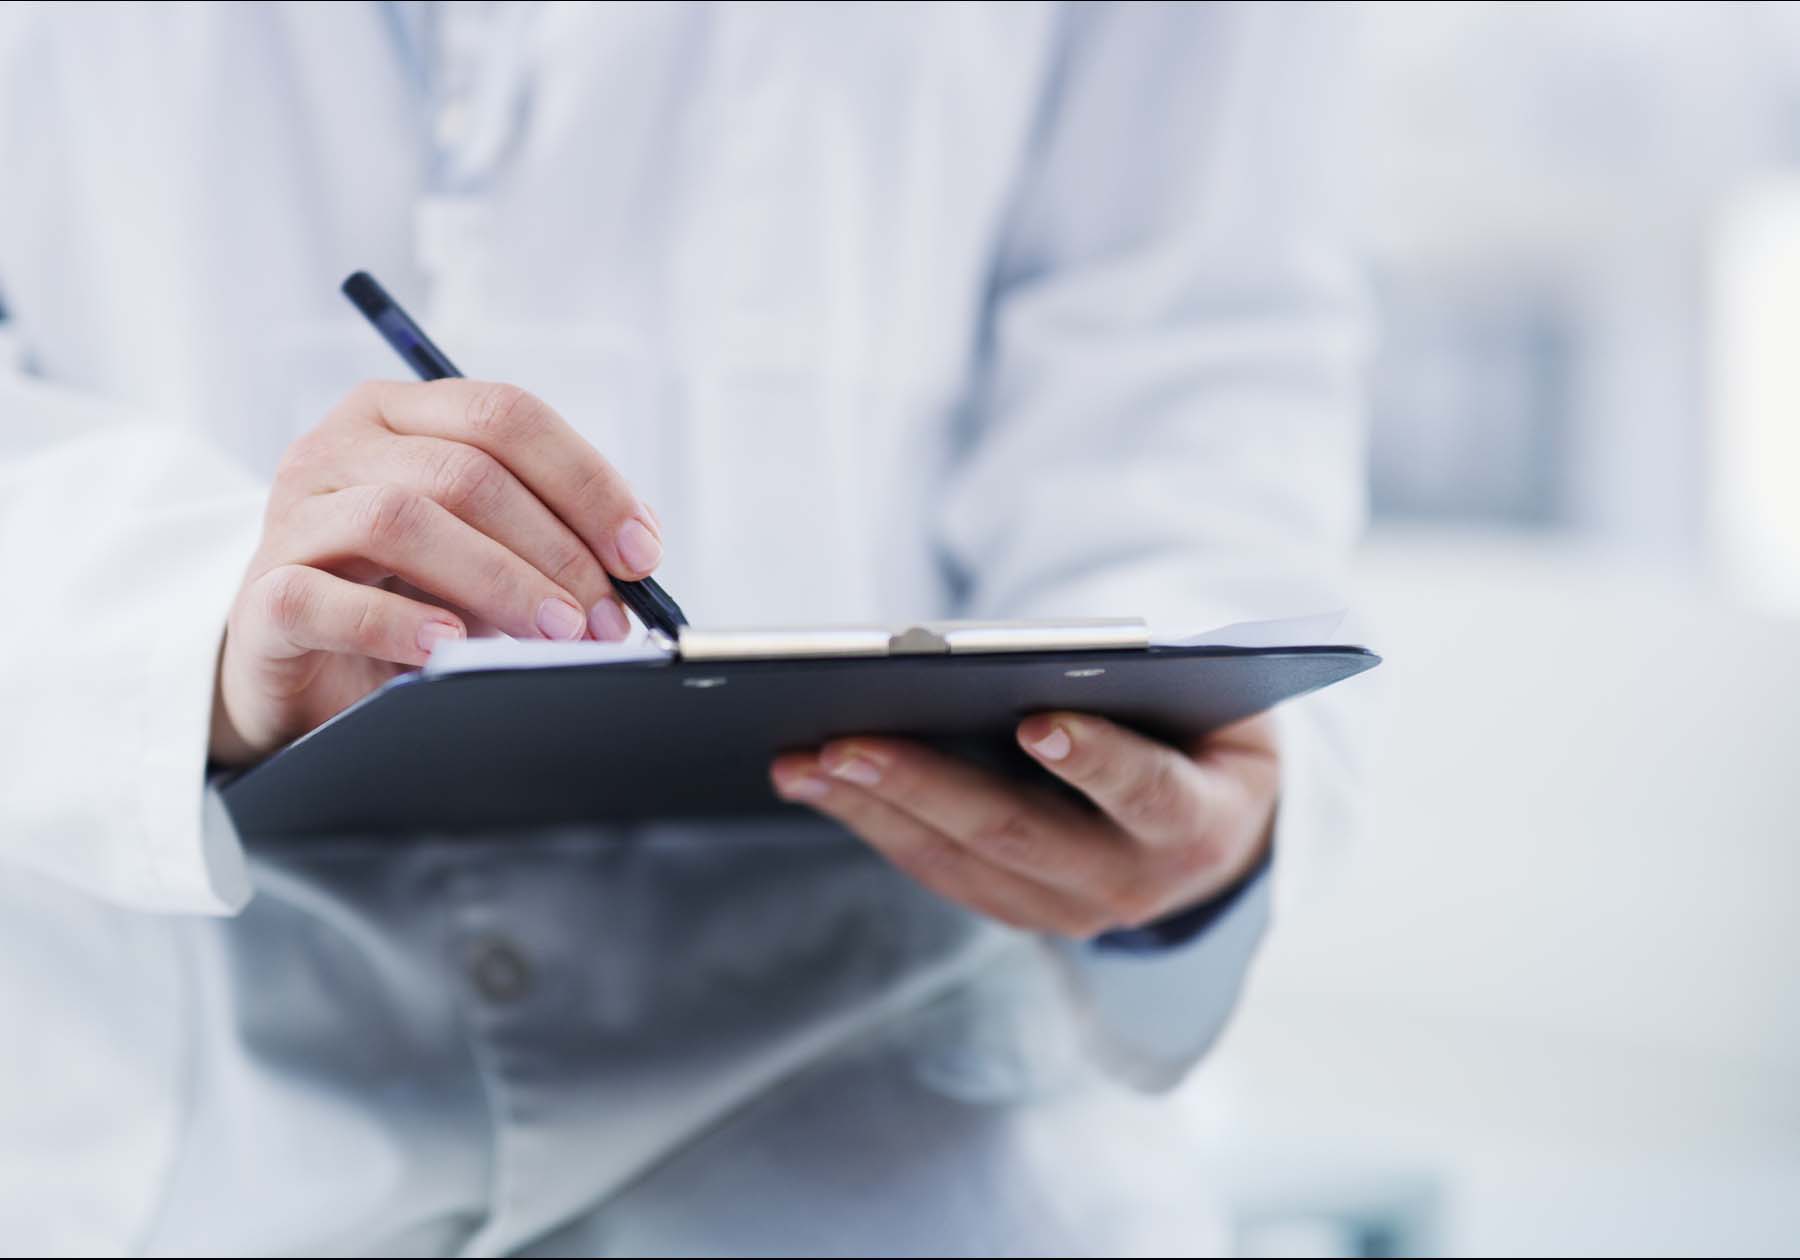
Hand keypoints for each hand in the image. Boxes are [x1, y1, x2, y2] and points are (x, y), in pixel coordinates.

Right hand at [211, 379, 663, 763]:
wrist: (304, 673)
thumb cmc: (408, 598)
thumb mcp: (486, 549)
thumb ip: (550, 532)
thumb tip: (639, 548)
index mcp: (399, 414)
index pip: (506, 416)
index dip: (586, 481)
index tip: (641, 553)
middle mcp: (338, 446)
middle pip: (465, 470)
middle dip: (556, 548)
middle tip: (608, 617)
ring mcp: (291, 516)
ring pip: (402, 520)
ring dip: (498, 580)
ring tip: (555, 632)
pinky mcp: (260, 597)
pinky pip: (323, 597)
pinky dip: (397, 622)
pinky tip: (450, 645)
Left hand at [769, 713, 1278, 938]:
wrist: (1217, 830)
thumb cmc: (1206, 729)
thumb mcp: (1211, 696)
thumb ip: (1152, 677)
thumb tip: (1041, 652)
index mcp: (1198, 823)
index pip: (1148, 793)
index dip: (1096, 760)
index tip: (1036, 722)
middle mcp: (1132, 884)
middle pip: (1020, 836)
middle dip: (927, 786)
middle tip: (848, 741)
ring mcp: (1068, 912)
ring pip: (960, 862)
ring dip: (872, 809)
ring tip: (802, 759)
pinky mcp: (1017, 912)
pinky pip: (938, 870)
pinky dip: (873, 824)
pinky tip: (818, 782)